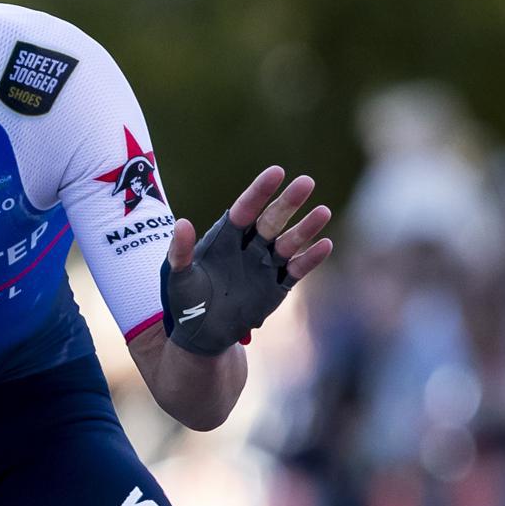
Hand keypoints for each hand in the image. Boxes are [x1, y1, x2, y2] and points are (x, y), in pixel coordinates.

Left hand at [165, 164, 335, 284]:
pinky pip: (297, 269)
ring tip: (323, 211)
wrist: (202, 333)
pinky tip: (325, 245)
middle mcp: (249, 247)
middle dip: (288, 202)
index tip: (276, 172)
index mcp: (225, 238)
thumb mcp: (179, 276)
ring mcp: (265, 265)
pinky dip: (311, 259)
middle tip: (306, 182)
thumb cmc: (186, 301)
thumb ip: (180, 251)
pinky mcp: (277, 285)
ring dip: (306, 228)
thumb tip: (182, 222)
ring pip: (290, 242)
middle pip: (272, 220)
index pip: (245, 209)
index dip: (260, 191)